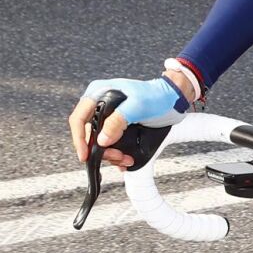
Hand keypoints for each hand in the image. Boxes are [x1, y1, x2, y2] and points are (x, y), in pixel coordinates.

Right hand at [68, 73, 191, 168]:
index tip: (85, 155)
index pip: (79, 118)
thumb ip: (118, 121)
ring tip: (125, 159)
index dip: (79, 138)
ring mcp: (109, 116)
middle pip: (89, 133)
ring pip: (100, 141)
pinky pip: (111, 143)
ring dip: (111, 154)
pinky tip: (126, 159)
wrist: (174, 98)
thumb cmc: (157, 96)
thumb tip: (102, 139)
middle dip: (100, 149)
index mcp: (98, 94)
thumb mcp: (138, 106)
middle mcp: (100, 105)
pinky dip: (117, 153)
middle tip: (116, 157)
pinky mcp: (119, 126)